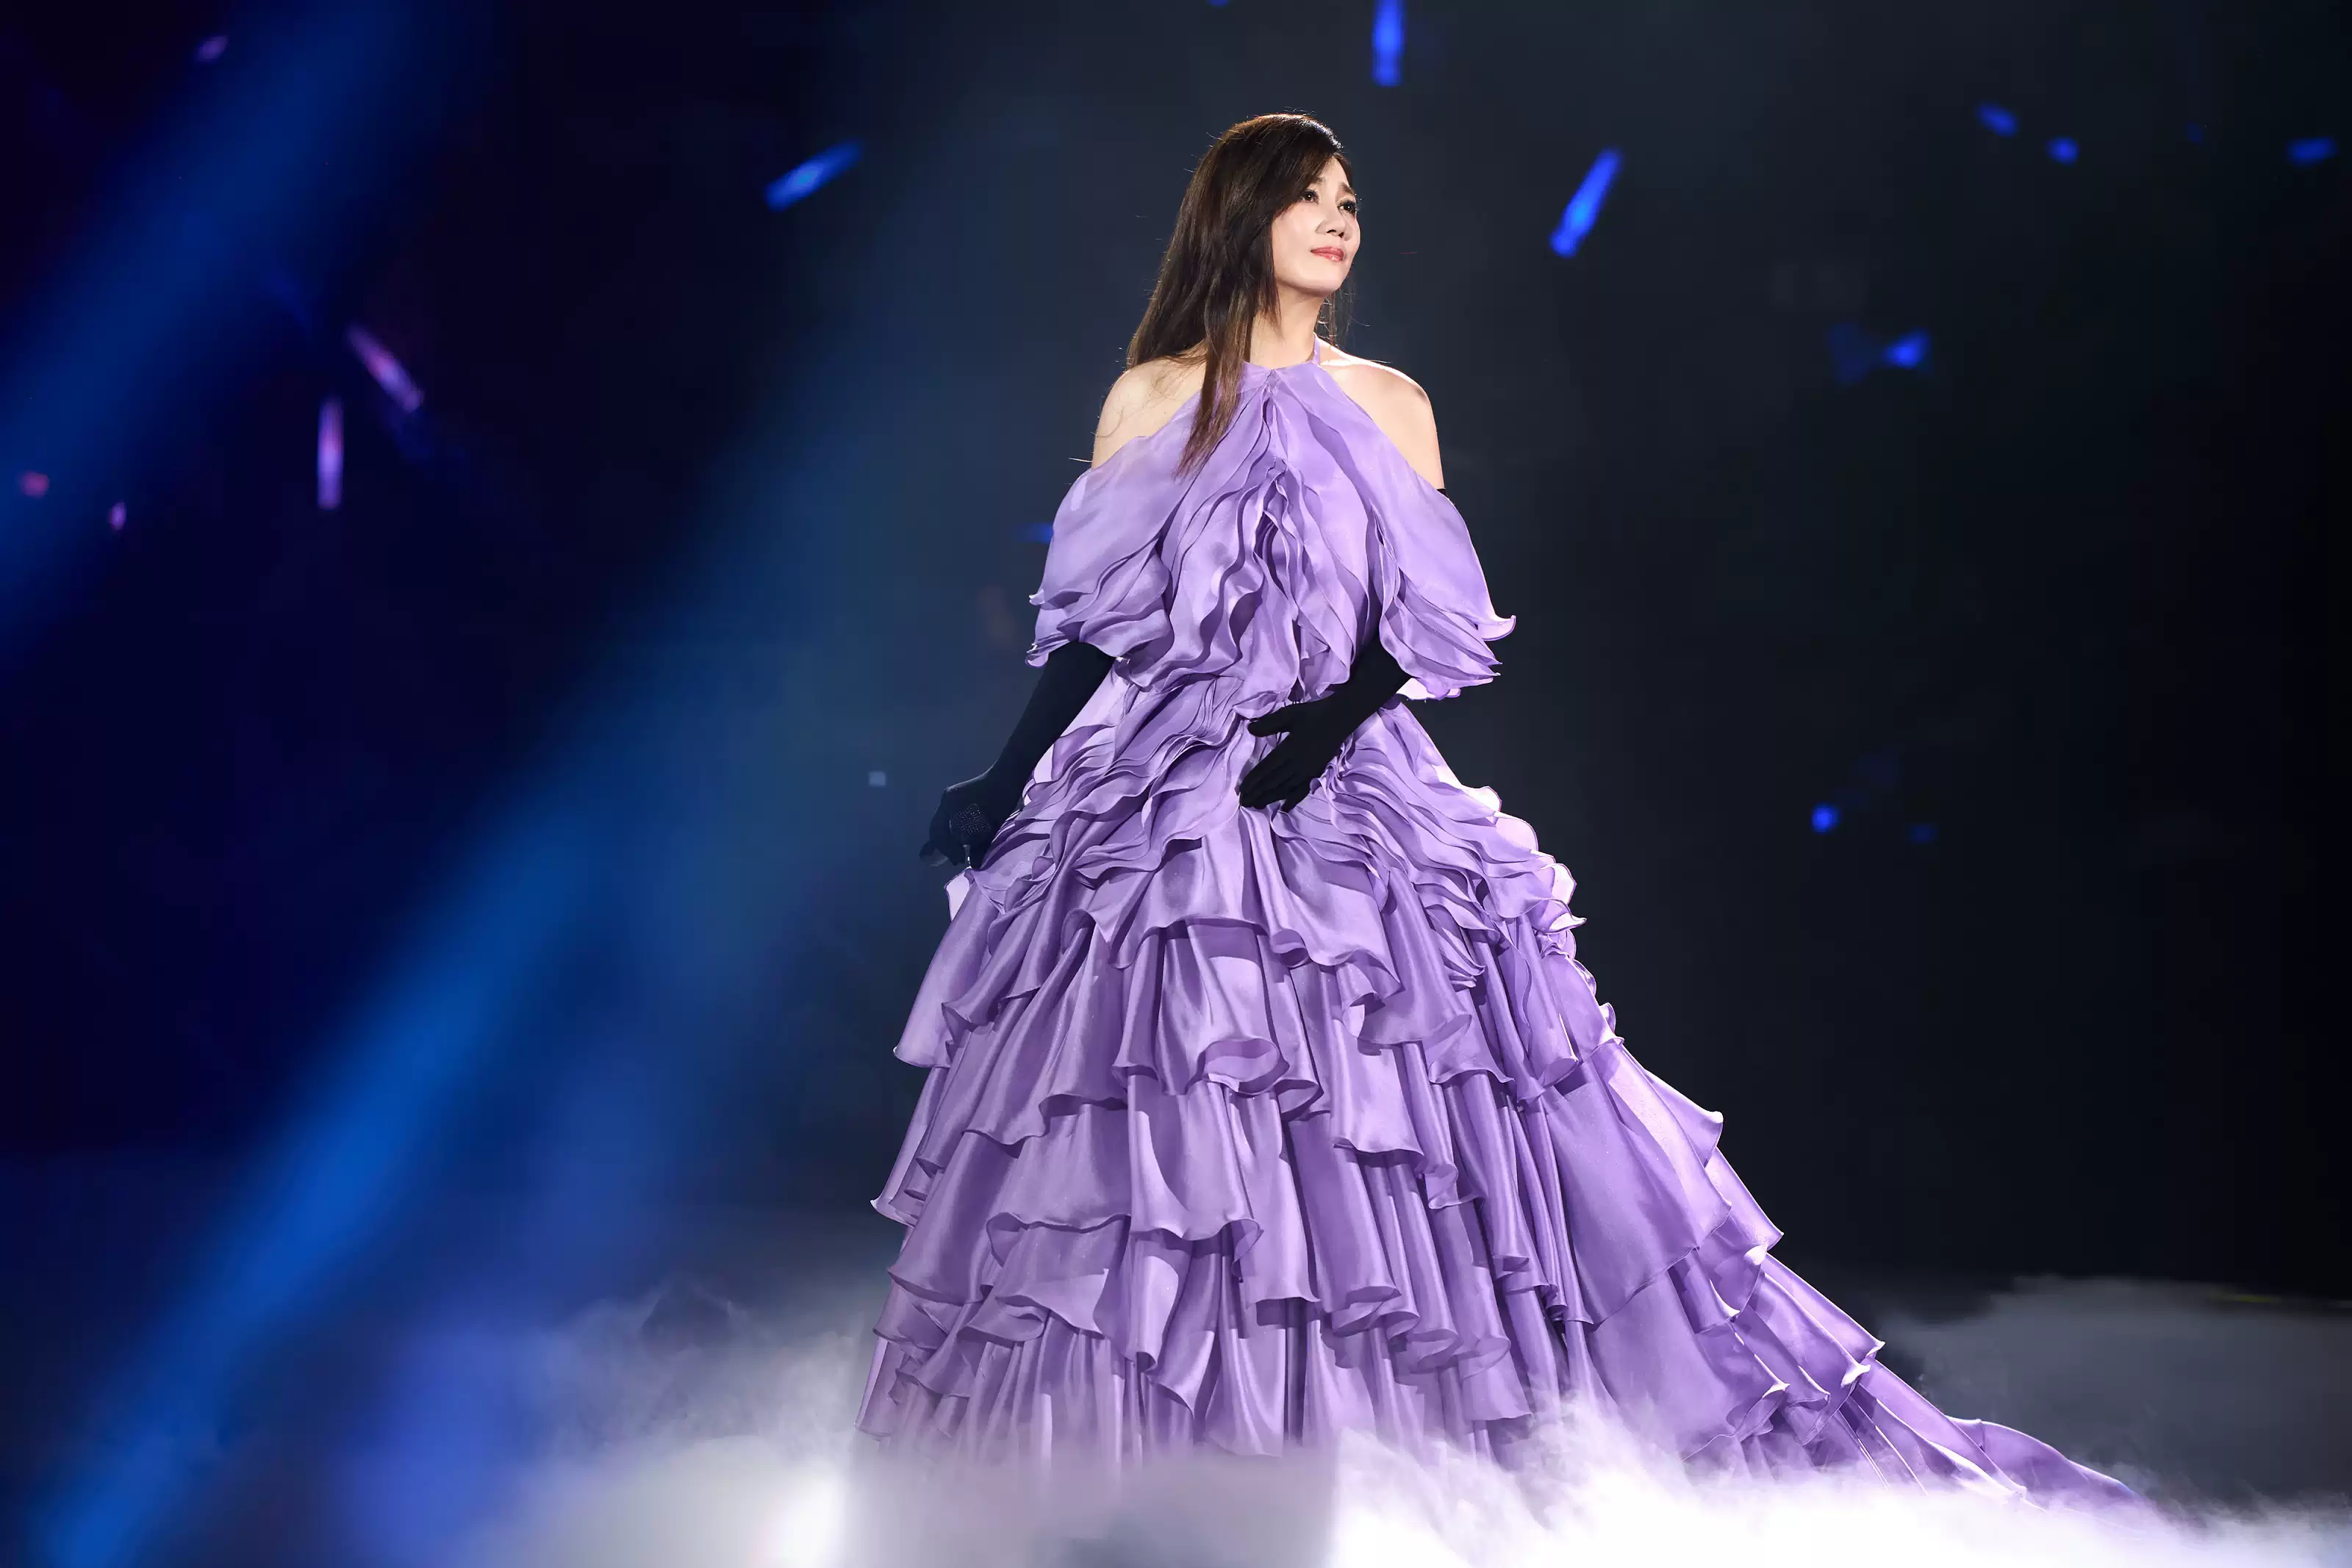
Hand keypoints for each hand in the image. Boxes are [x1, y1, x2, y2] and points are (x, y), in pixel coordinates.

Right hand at [919, 769, 1022, 868]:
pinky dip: (952, 830)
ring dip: (948, 838)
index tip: (960, 861)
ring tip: (959, 852)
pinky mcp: (958, 796)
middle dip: (944, 846)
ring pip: (942, 823)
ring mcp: (951, 797)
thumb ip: (980, 846)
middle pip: (936, 828)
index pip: (939, 833)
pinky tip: (962, 839)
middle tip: (956, 860)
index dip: (947, 850)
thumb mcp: (992, 825)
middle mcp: (946, 800)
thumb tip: (973, 865)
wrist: (1009, 774)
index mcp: (949, 804)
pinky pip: (949, 817)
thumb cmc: (1001, 798)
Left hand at [1237, 697, 1353, 810]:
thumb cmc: (1313, 714)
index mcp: (1289, 750)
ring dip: (1270, 798)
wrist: (1341, 718)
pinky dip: (1293, 800)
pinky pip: (1303, 790)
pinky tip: (1285, 807)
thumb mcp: (1289, 714)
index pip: (1266, 769)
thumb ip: (1269, 723)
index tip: (1241, 790)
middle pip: (1273, 782)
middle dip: (1258, 793)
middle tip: (1244, 803)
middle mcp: (1298, 764)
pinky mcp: (1316, 772)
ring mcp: (1308, 771)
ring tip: (1257, 805)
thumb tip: (1250, 729)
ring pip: (1286, 789)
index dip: (1253, 781)